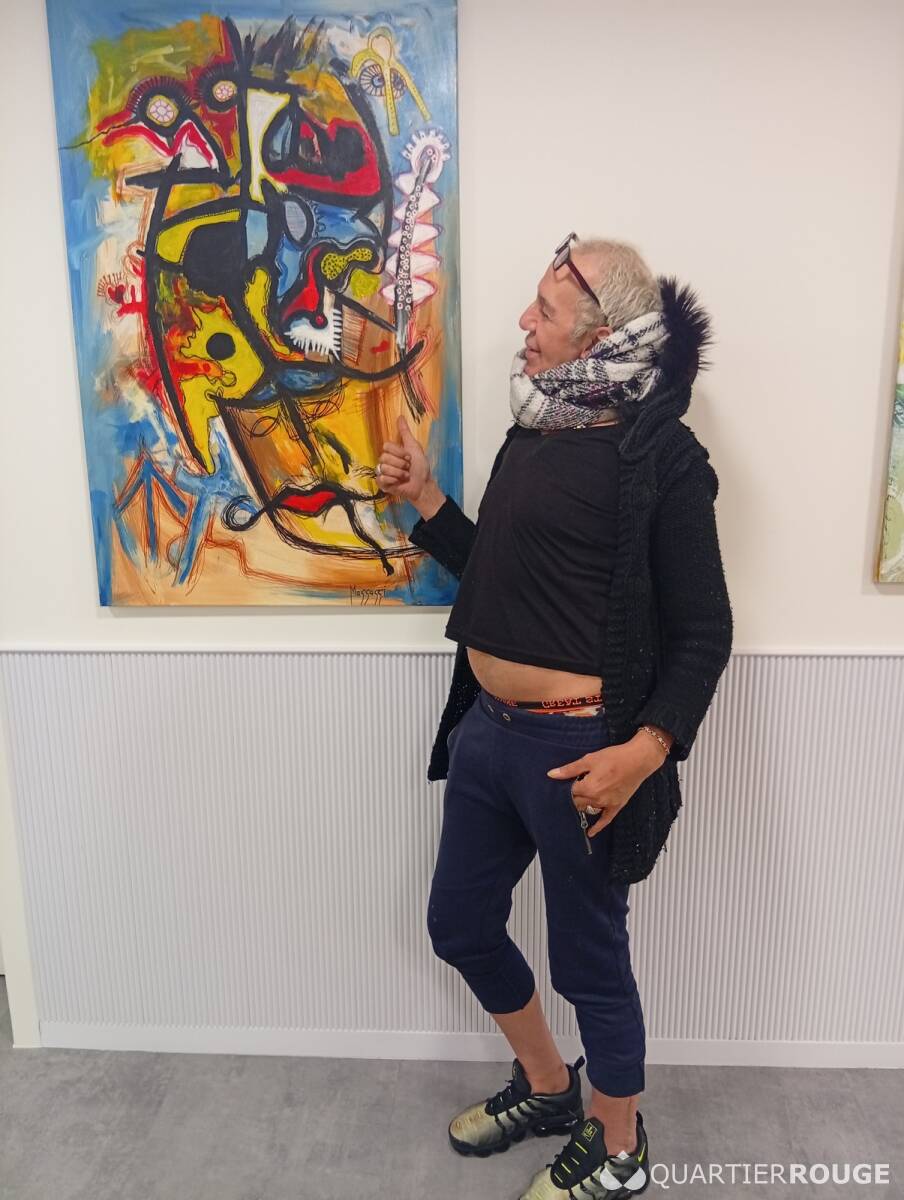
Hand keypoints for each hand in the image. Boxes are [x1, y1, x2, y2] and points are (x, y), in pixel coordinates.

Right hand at [376, 415, 431, 503]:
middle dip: (400, 463)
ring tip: (405, 476)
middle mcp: (386, 461)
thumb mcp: (414, 447)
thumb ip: (405, 432)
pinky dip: (393, 480)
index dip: (399, 452)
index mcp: (392, 452)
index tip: (409, 457)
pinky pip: (381, 478)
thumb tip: (400, 416)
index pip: (386, 446)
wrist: (423, 484)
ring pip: (384, 467)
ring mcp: (383, 472)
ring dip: (398, 472)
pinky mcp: (382, 484)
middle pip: (384, 457)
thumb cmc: (420, 466)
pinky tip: (399, 482)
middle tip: (408, 467)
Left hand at [547, 737, 666, 837]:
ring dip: (581, 808)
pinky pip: (605, 820)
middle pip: (577, 803)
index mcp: (588, 787)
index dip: (564, 789)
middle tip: (565, 797)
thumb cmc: (614, 757)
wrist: (638, 760)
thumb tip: (551, 774)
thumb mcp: (589, 760)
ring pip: (588, 810)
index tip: (560, 787)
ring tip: (573, 806)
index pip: (569, 793)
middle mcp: (596, 799)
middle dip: (571, 799)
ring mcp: (607, 804)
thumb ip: (570, 769)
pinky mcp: (617, 806)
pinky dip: (597, 827)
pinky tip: (590, 833)